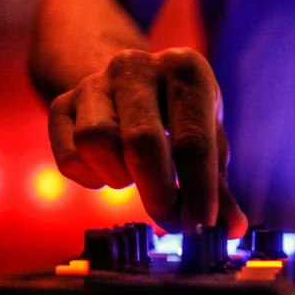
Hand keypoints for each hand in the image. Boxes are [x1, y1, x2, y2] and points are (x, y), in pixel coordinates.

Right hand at [47, 47, 247, 237]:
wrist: (132, 82)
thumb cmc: (182, 117)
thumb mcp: (210, 139)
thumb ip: (220, 186)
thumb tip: (233, 228)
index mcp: (186, 70)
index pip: (194, 142)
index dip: (199, 193)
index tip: (201, 228)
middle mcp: (137, 66)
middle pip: (142, 143)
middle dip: (159, 195)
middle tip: (172, 222)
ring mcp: (94, 82)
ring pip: (95, 143)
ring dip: (120, 177)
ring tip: (137, 176)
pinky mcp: (61, 103)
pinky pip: (68, 156)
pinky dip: (90, 177)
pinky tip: (110, 171)